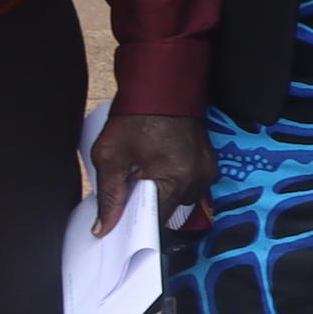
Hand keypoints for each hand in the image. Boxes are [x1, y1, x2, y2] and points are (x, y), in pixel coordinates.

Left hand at [87, 110, 211, 238]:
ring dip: (163, 193)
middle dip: (148, 206)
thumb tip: (103, 230)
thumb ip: (108, 197)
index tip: (120, 224)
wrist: (162, 84)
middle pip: (170, 211)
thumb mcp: (110, 157)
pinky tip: (158, 167)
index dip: (136, 225)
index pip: (156, 222)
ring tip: (143, 175)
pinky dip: (174, 181)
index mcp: (177, 181)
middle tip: (128, 190)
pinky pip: (191, 184)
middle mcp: (199, 180)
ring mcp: (207, 170)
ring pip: (181, 198)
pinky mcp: (209, 161)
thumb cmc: (135, 117)